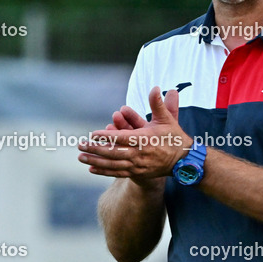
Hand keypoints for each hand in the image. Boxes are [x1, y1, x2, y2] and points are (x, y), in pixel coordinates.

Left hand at [78, 87, 192, 182]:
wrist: (182, 161)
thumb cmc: (172, 137)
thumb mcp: (166, 118)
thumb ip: (157, 104)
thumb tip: (155, 88)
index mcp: (145, 139)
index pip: (122, 138)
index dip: (107, 136)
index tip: (93, 134)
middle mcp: (139, 154)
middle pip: (113, 152)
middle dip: (95, 149)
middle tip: (80, 145)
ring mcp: (138, 166)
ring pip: (113, 164)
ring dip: (95, 161)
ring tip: (81, 157)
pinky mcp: (137, 173)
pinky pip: (117, 173)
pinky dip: (104, 171)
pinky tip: (91, 169)